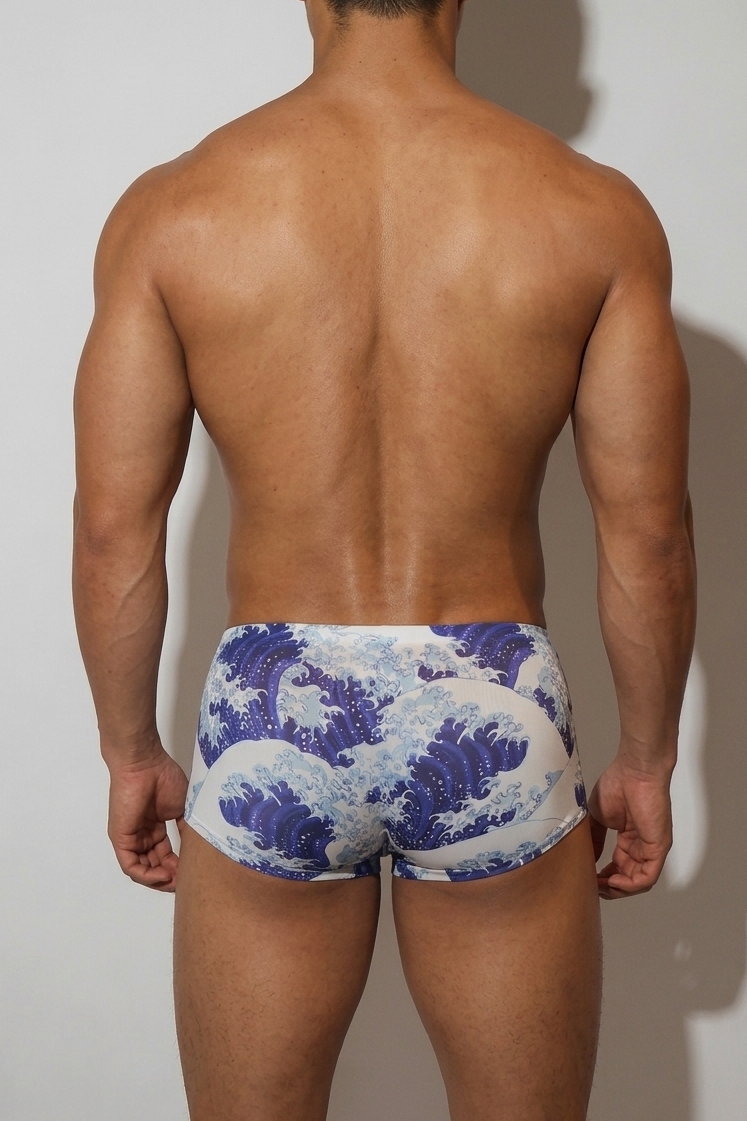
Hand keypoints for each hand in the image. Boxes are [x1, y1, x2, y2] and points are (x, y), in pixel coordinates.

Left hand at [107, 749, 187, 891]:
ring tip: (176, 881)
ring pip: (142, 869)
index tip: (193, 872)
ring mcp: (130, 838)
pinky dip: (147, 875)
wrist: (144, 764)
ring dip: (159, 880)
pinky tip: (163, 875)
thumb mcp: (182, 808)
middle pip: (154, 865)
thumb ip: (187, 830)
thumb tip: (197, 850)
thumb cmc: (164, 779)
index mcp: (155, 827)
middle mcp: (142, 835)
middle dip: (170, 877)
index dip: (178, 867)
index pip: (164, 856)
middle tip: (186, 882)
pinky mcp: (120, 839)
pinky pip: (131, 866)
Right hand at [587, 757, 672, 899]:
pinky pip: (647, 877)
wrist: (635, 770)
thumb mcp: (597, 816)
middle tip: (591, 887)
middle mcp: (642, 846)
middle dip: (609, 887)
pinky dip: (630, 886)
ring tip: (600, 887)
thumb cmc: (617, 785)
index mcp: (629, 838)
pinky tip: (612, 882)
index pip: (618, 867)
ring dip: (619, 890)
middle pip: (628, 878)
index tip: (587, 878)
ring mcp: (651, 848)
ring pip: (638, 882)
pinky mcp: (658, 848)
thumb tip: (586, 859)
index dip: (603, 877)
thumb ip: (593, 839)